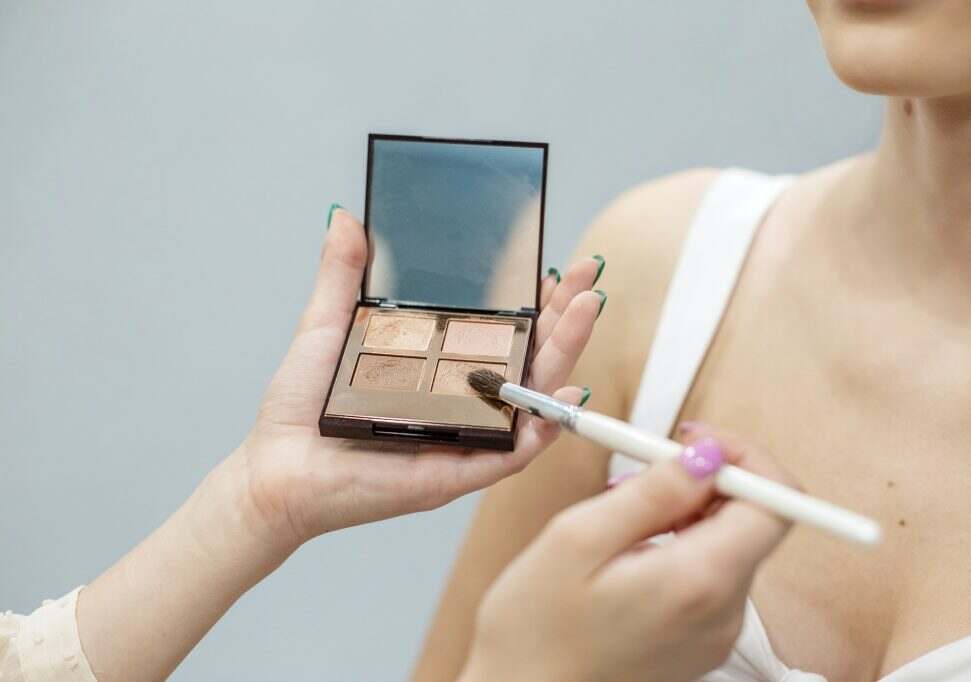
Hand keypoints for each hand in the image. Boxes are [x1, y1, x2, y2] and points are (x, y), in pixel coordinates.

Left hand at [227, 207, 603, 555]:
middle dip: (566, 319)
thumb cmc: (300, 408)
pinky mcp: (454, 474)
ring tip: (586, 312)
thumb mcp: (326, 327)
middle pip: (529, 360)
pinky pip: (511, 455)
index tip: (550, 268)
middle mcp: (461, 403)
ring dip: (566, 357)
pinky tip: (565, 391)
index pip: (502, 332)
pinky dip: (543, 426)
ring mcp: (464, 438)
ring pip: (532, 401)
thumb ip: (342, 276)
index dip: (533, 302)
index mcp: (441, 370)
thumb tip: (344, 216)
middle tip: (588, 278)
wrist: (276, 468)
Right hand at [460, 425, 794, 681]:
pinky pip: (711, 575)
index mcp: (699, 581)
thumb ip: (652, 492)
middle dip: (704, 481)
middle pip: (753, 520)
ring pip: (728, 543)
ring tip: (620, 515)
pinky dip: (680, 546)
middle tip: (638, 475)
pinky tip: (628, 551)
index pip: (778, 502)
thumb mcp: (577, 537)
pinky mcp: (700, 643)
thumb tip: (707, 455)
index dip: (743, 456)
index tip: (692, 441)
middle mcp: (723, 613)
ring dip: (686, 513)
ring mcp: (716, 633)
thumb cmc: (532, 630)